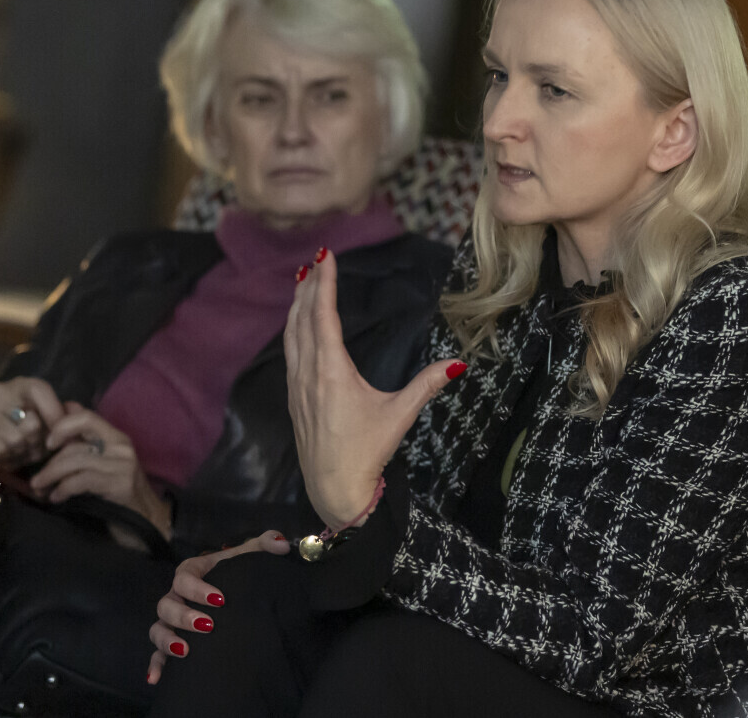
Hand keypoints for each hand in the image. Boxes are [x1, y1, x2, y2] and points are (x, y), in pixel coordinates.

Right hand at [0, 377, 65, 467]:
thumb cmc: (29, 415)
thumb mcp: (48, 410)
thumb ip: (62, 415)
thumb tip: (72, 434)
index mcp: (23, 384)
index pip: (40, 392)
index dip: (55, 416)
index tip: (60, 431)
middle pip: (31, 426)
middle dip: (40, 440)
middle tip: (40, 443)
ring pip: (14, 442)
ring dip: (26, 451)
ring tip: (28, 448)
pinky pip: (0, 452)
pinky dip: (11, 458)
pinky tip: (14, 453)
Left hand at [28, 402, 170, 534]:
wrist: (148, 519)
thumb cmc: (120, 492)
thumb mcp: (103, 464)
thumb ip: (85, 442)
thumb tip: (65, 409)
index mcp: (117, 437)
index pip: (86, 417)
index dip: (62, 426)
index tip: (47, 444)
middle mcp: (121, 446)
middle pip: (76, 444)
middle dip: (50, 463)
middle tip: (36, 480)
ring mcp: (123, 464)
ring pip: (76, 462)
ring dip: (51, 476)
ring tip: (40, 489)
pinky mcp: (121, 484)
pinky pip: (82, 480)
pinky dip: (64, 489)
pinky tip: (56, 498)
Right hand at [145, 530, 290, 684]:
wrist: (238, 591)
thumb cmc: (240, 571)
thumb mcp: (252, 555)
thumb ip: (267, 543)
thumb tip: (282, 545)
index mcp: (193, 573)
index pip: (184, 577)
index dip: (197, 589)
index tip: (220, 600)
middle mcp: (177, 596)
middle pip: (166, 604)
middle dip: (184, 616)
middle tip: (208, 626)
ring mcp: (172, 620)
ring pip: (157, 628)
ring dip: (167, 640)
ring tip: (185, 651)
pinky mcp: (172, 641)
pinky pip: (157, 654)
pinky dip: (155, 665)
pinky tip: (156, 679)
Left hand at [284, 248, 465, 528]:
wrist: (335, 490)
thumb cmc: (367, 452)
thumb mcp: (399, 416)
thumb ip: (427, 385)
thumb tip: (458, 362)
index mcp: (332, 373)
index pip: (324, 317)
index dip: (325, 284)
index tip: (327, 257)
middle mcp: (309, 374)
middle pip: (303, 319)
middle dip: (309, 287)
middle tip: (318, 260)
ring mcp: (297, 386)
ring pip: (291, 335)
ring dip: (297, 306)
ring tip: (304, 281)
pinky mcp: (294, 399)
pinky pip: (290, 352)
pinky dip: (293, 328)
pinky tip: (298, 324)